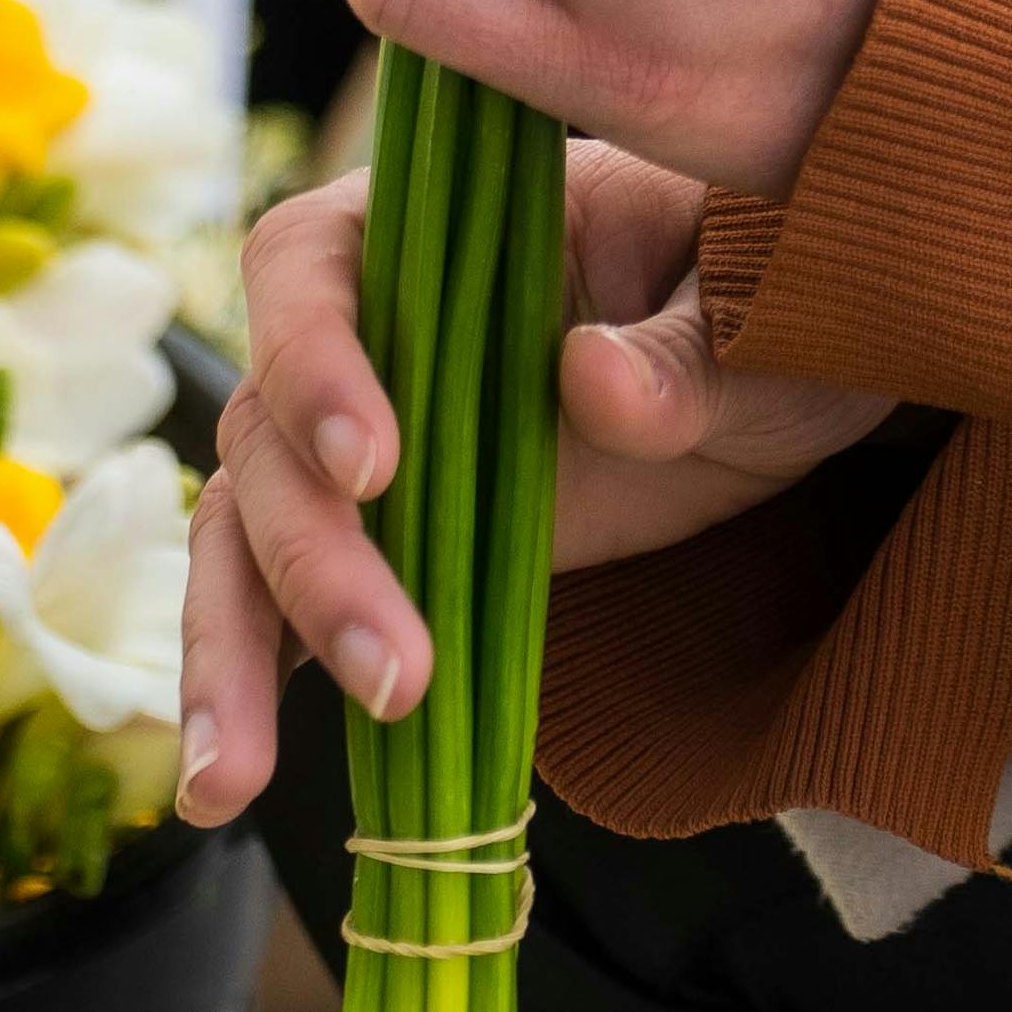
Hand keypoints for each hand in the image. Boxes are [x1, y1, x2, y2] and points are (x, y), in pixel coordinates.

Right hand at [171, 142, 898, 821]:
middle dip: (311, 559)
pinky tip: (228, 787)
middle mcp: (367, 329)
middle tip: (394, 672)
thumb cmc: (763, 297)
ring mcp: (365, 446)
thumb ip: (682, 350)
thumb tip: (590, 382)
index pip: (309, 262)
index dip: (313, 360)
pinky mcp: (384, 546)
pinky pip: (283, 609)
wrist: (783, 377)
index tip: (376, 466)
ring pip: (246, 532)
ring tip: (235, 780)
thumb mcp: (755, 313)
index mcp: (434, 223)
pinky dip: (251, 691)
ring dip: (235, 650)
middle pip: (267, 430)